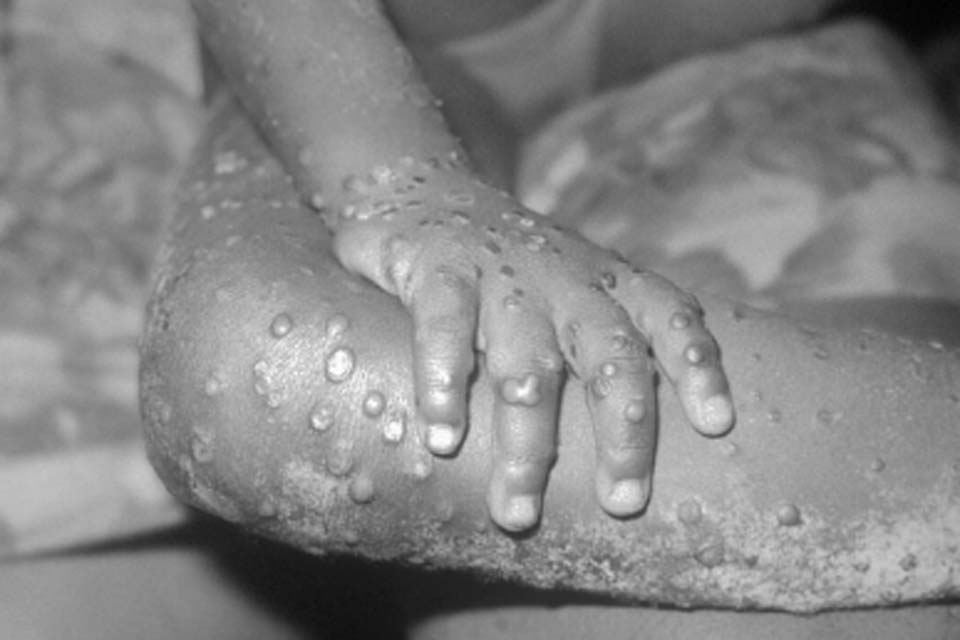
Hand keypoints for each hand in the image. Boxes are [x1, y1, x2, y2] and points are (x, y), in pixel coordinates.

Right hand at [330, 160, 733, 531]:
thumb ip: (600, 341)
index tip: (716, 425)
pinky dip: (446, 383)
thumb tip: (633, 441)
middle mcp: (566, 277)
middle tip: (623, 502)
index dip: (697, 365)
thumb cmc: (510, 268)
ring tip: (516, 510)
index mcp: (607, 282)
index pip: (671, 314)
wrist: (426, 191)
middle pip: (613, 355)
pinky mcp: (440, 267)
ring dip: (526, 441)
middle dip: (624, 432)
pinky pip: (446, 327)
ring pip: (529, 363)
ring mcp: (504, 272)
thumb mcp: (570, 287)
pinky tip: (443, 438)